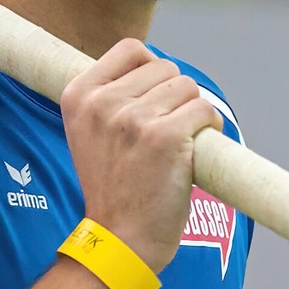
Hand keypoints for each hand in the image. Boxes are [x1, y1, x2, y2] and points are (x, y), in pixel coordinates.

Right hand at [61, 39, 222, 272]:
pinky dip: (211, 127)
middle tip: (164, 133)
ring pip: (187, 87)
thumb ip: (108, 94)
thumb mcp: (88, 132)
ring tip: (179, 144)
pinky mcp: (166, 137)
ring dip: (192, 113)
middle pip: (164, 67)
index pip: (130, 49)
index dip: (151, 70)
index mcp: (78, 94)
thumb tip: (150, 63)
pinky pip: (204, 110)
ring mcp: (133, 119)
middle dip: (174, 97)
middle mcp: (102, 103)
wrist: (119, 239)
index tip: (153, 100)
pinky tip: (196, 150)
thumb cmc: (113, 186)